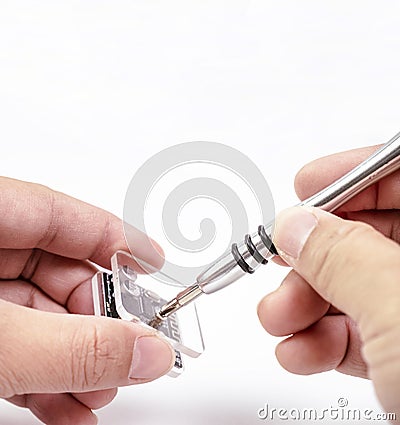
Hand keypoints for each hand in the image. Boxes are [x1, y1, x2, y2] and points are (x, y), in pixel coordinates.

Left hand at [0, 177, 173, 424]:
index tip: (155, 264)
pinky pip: (18, 344)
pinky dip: (43, 376)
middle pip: (61, 272)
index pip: (63, 215)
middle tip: (129, 355)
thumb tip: (149, 352)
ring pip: (42, 316)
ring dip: (77, 358)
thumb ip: (74, 346)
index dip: (116, 238)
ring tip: (99, 390)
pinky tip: (67, 405)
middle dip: (99, 322)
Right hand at [257, 146, 399, 416]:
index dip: (355, 175)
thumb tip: (296, 225)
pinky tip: (302, 351)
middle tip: (280, 264)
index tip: (305, 186)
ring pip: (365, 287)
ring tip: (280, 320)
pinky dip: (326, 340)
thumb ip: (343, 258)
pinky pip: (366, 330)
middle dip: (317, 253)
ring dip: (310, 303)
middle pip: (380, 233)